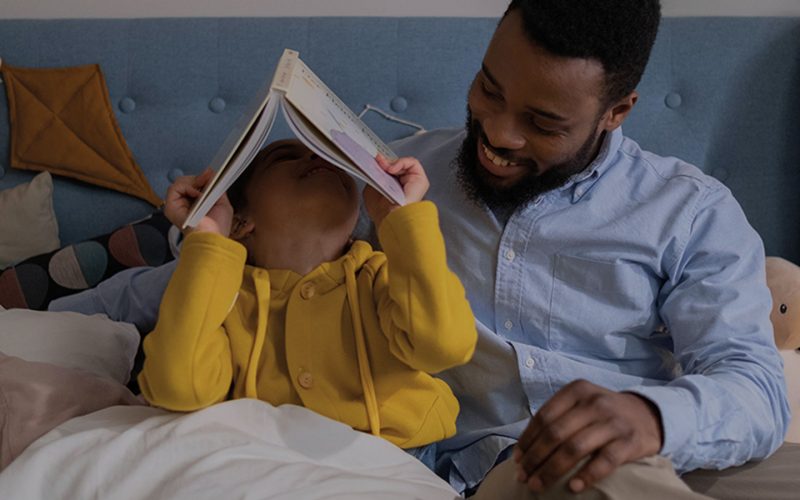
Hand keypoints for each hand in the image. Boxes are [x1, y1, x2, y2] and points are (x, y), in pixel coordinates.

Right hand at [164, 168, 233, 236]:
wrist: (212, 238)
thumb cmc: (218, 227)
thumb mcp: (222, 202)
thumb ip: (216, 187)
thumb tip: (210, 174)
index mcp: (196, 205)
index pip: (194, 185)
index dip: (201, 179)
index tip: (210, 174)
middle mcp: (184, 204)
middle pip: (186, 182)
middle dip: (198, 178)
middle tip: (208, 179)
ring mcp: (176, 205)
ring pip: (180, 182)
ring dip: (193, 182)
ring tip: (203, 190)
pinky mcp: (171, 206)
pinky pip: (175, 187)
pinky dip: (187, 187)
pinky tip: (197, 194)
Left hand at [363, 155, 429, 226]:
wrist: (391, 217)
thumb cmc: (381, 210)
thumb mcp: (371, 189)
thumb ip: (374, 177)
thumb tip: (375, 165)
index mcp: (394, 190)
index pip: (389, 172)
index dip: (382, 165)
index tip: (373, 160)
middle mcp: (405, 186)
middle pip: (396, 166)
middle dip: (386, 162)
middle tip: (377, 160)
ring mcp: (414, 182)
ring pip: (404, 164)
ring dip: (392, 162)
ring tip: (383, 166)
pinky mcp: (421, 180)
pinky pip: (412, 163)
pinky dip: (401, 162)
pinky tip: (391, 169)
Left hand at [513, 380, 662, 493]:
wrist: (648, 414)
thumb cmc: (603, 413)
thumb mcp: (580, 403)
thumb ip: (557, 418)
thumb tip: (524, 448)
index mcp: (576, 391)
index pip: (544, 416)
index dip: (527, 440)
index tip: (517, 460)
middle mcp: (593, 403)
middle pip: (555, 433)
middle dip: (535, 458)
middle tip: (523, 477)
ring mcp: (612, 422)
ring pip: (574, 448)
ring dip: (552, 470)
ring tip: (538, 485)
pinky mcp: (629, 441)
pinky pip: (604, 461)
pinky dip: (586, 476)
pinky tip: (572, 487)